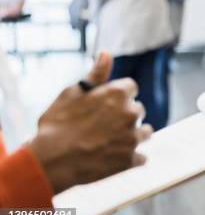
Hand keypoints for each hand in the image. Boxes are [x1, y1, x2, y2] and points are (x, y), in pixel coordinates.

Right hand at [26, 52, 153, 193]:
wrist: (50, 161)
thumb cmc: (57, 124)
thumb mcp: (72, 93)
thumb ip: (96, 74)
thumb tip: (106, 53)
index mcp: (118, 94)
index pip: (131, 87)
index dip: (118, 95)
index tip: (106, 104)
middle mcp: (130, 113)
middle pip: (138, 109)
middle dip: (125, 115)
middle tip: (104, 125)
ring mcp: (132, 138)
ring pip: (145, 132)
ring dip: (134, 135)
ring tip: (112, 141)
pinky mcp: (130, 160)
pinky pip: (141, 158)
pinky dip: (132, 158)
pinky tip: (115, 158)